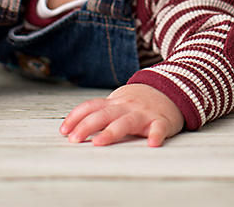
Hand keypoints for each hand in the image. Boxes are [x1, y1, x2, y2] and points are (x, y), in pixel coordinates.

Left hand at [60, 83, 184, 146]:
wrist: (170, 89)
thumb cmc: (138, 102)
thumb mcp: (118, 102)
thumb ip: (100, 113)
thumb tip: (72, 129)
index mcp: (114, 103)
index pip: (91, 107)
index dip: (75, 117)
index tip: (63, 131)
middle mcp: (126, 106)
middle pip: (104, 115)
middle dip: (87, 126)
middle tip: (74, 139)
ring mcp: (144, 113)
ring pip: (126, 121)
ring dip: (112, 132)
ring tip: (99, 142)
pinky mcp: (162, 121)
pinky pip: (159, 128)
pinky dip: (156, 135)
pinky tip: (152, 144)